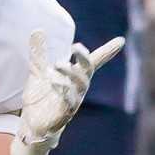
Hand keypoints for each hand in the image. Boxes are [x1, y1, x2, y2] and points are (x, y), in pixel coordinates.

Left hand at [11, 30, 123, 154]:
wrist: (33, 124)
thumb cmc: (41, 98)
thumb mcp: (38, 72)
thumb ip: (39, 53)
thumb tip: (38, 29)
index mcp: (75, 78)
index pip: (93, 62)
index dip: (106, 52)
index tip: (121, 40)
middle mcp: (78, 89)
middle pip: (87, 72)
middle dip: (85, 59)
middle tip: (76, 47)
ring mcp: (73, 102)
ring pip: (80, 87)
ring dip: (70, 74)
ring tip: (57, 64)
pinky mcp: (64, 114)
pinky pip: (68, 102)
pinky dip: (63, 91)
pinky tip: (53, 81)